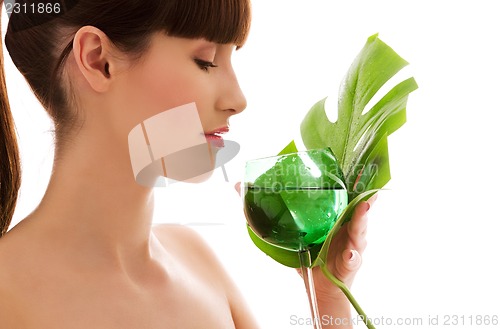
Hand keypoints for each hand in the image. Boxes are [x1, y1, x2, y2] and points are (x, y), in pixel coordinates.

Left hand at [235, 182, 374, 298]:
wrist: (319, 287)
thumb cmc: (307, 256)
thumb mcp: (286, 231)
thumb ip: (264, 209)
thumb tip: (239, 185)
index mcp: (333, 216)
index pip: (343, 193)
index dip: (350, 179)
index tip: (354, 165)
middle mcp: (345, 227)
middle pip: (358, 207)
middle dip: (363, 193)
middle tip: (365, 181)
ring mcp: (351, 245)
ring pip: (360, 229)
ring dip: (362, 219)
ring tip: (363, 208)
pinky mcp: (349, 264)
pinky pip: (353, 259)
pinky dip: (352, 257)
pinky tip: (350, 255)